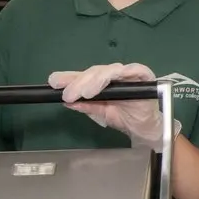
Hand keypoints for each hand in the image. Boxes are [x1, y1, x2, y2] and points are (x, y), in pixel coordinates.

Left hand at [48, 63, 169, 150]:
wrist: (145, 129)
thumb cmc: (126, 118)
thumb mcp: (101, 112)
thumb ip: (86, 106)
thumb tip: (67, 101)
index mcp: (104, 81)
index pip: (86, 76)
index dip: (70, 77)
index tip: (54, 82)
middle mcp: (116, 74)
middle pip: (96, 71)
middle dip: (79, 81)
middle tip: (67, 94)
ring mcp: (130, 73)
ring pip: (110, 70)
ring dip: (95, 80)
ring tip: (83, 93)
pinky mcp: (144, 75)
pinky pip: (132, 70)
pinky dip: (117, 74)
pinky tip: (104, 83)